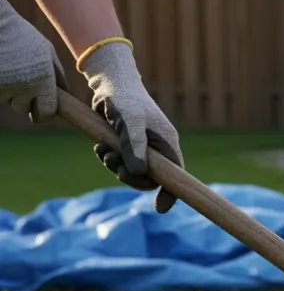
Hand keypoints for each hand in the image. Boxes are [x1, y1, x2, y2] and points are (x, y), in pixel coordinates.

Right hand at [0, 0, 67, 121]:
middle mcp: (25, 86)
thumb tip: (67, 97)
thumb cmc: (21, 35)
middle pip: (24, 109)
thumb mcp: (47, 51)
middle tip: (21, 80)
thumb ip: (58, 75)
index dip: (44, 112)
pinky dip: (0, 86)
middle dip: (23, 100)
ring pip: (9, 101)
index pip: (47, 112)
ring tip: (10, 69)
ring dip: (9, 92)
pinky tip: (2, 69)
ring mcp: (4, 87)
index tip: (40, 107)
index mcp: (43, 79)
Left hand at [80, 40, 182, 212]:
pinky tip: (100, 146)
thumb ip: (134, 147)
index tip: (160, 208)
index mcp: (167, 143)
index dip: (170, 193)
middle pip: (151, 178)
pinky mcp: (128, 143)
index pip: (176, 175)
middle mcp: (158, 147)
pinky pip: (121, 161)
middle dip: (130, 176)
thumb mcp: (130, 122)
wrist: (110, 81)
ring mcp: (143, 146)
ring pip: (133, 171)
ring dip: (115, 165)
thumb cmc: (124, 98)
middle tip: (114, 166)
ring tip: (103, 151)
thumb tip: (136, 173)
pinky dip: (109, 158)